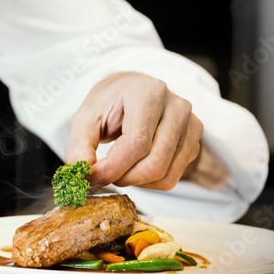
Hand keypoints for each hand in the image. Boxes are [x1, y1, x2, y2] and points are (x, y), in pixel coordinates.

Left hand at [65, 72, 203, 190]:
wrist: (133, 91)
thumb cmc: (110, 102)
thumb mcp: (86, 116)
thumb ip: (80, 144)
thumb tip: (82, 172)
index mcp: (149, 94)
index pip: (137, 143)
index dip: (112, 167)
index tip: (92, 176)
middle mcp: (177, 108)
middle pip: (154, 164)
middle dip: (123, 178)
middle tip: (102, 174)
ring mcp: (191, 126)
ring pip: (165, 176)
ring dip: (135, 182)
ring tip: (117, 168)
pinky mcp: (194, 143)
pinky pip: (172, 178)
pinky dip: (148, 182)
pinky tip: (134, 166)